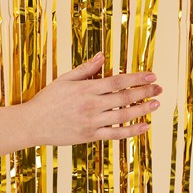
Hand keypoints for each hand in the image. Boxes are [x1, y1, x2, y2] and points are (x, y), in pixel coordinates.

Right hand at [25, 52, 161, 144]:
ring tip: (156, 104)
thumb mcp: (65, 80)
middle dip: (145, 92)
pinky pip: (115, 134)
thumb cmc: (48, 99)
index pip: (118, 81)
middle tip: (159, 89)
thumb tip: (103, 56)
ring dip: (142, 110)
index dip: (137, 78)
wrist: (32, 124)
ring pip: (123, 116)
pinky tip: (144, 126)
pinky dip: (131, 131)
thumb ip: (86, 69)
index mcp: (87, 89)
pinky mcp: (91, 136)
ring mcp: (92, 122)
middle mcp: (92, 105)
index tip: (152, 75)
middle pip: (125, 98)